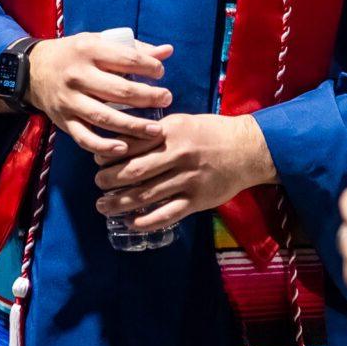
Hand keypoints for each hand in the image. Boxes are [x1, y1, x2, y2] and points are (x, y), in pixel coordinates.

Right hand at [25, 33, 173, 157]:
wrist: (33, 70)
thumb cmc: (74, 54)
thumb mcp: (98, 42)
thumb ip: (134, 49)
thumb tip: (168, 51)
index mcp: (89, 50)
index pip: (127, 59)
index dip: (149, 67)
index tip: (160, 74)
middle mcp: (78, 75)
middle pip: (120, 91)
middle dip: (148, 97)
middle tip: (167, 99)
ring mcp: (69, 101)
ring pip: (105, 117)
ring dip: (134, 126)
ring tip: (156, 130)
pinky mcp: (64, 121)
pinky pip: (85, 138)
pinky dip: (105, 146)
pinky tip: (125, 148)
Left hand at [94, 113, 273, 232]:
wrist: (249, 149)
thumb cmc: (212, 133)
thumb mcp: (183, 122)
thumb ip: (156, 132)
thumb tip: (122, 140)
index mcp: (172, 132)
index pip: (132, 144)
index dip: (110, 154)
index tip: (97, 160)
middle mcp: (178, 155)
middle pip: (134, 171)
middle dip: (109, 180)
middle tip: (98, 184)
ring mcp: (188, 180)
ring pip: (146, 195)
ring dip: (120, 203)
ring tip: (103, 206)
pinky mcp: (197, 200)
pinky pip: (167, 215)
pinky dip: (146, 222)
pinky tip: (132, 223)